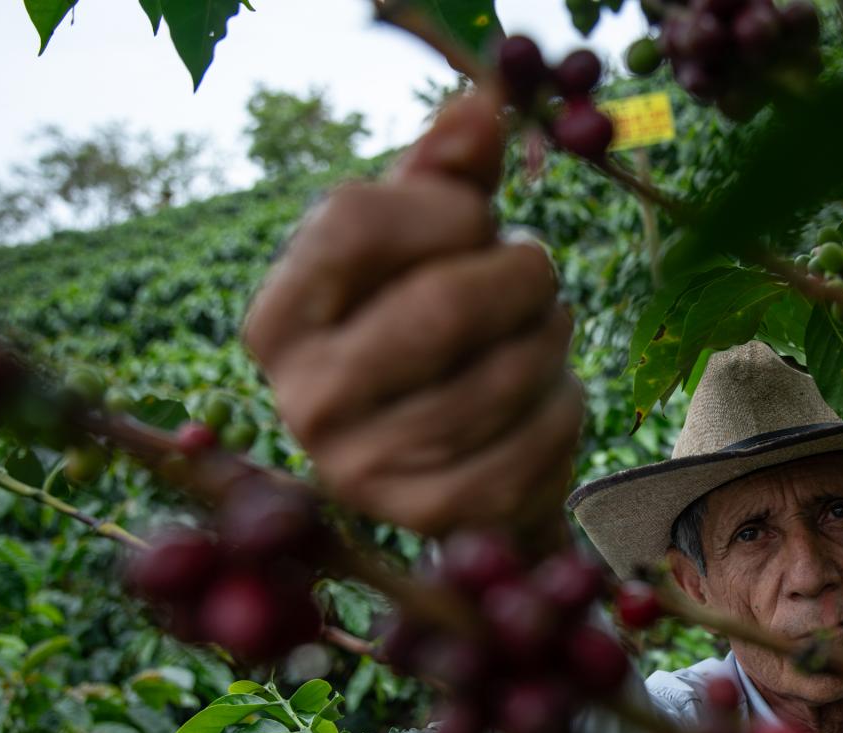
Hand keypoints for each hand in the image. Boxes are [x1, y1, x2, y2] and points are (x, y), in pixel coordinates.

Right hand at [241, 90, 580, 538]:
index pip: (358, 225)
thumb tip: (484, 104)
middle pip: (443, 307)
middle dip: (522, 276)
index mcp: (278, 318)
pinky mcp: (434, 518)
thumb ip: (445, 175)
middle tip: (539, 273)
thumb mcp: (420, 250)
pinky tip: (552, 394)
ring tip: (548, 330)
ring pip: (502, 378)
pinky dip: (564, 407)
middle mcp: (304, 399)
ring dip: (552, 340)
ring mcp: (365, 470)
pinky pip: (534, 445)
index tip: (479, 218)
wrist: (443, 471)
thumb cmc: (425, 335)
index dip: (448, 207)